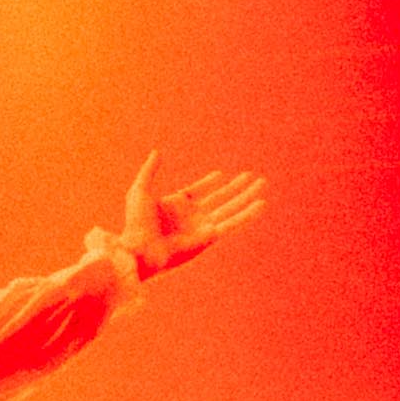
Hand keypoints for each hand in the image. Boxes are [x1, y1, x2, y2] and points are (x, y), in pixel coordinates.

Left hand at [118, 155, 263, 280]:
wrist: (141, 248)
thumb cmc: (136, 223)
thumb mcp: (140, 190)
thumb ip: (149, 170)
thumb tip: (158, 152)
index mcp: (176, 206)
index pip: (197, 192)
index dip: (208, 183)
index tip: (220, 175)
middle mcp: (192, 216)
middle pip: (220, 199)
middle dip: (237, 188)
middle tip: (253, 178)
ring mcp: (202, 226)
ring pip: (231, 209)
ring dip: (247, 197)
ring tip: (263, 185)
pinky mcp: (210, 237)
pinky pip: (233, 224)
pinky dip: (248, 215)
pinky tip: (261, 204)